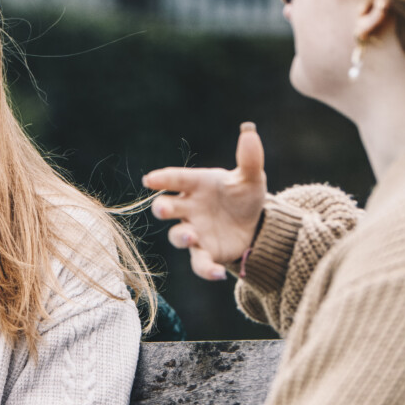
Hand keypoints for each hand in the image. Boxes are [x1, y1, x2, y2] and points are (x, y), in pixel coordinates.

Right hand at [143, 122, 266, 280]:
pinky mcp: (205, 252)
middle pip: (167, 207)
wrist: (254, 224)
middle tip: (165, 209)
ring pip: (178, 236)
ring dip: (181, 236)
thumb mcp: (251, 178)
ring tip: (191, 236)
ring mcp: (195, 232)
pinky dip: (207, 270)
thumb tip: (250, 131)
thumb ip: (249, 158)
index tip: (150, 180)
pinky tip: (218, 273)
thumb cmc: (243, 196)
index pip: (176, 179)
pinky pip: (200, 263)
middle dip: (163, 208)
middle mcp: (189, 209)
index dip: (162, 179)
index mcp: (196, 185)